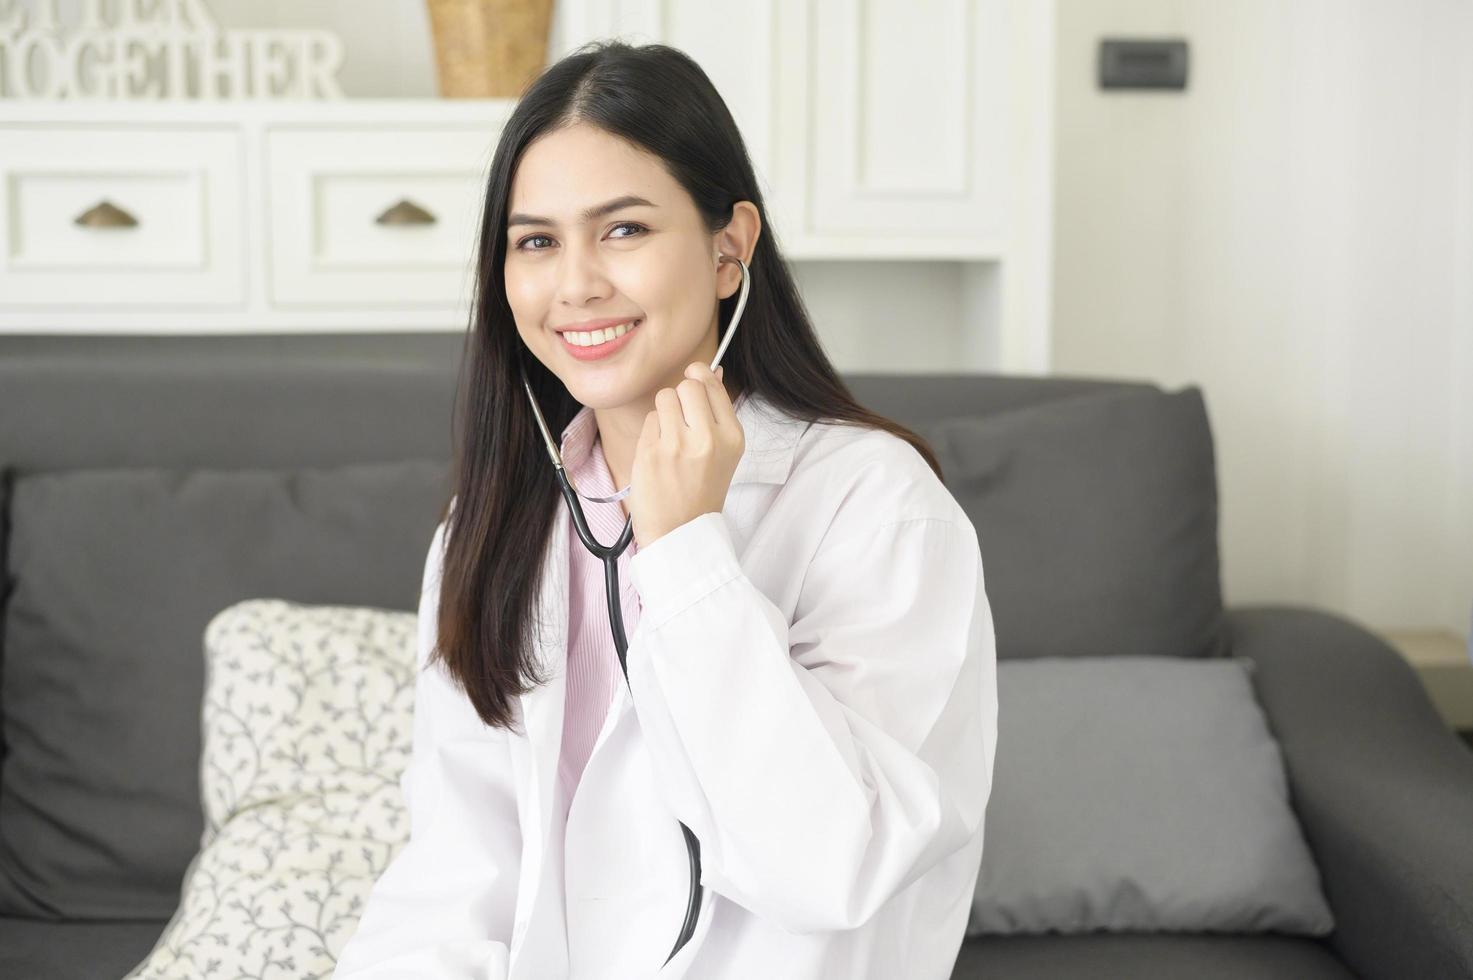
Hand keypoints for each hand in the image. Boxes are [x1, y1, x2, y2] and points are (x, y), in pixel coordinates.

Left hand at [630, 361, 743, 547]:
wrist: (681, 532)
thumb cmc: (700, 492)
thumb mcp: (724, 452)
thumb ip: (717, 412)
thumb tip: (712, 371)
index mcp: (732, 437)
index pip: (712, 384)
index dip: (699, 377)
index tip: (692, 380)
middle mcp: (709, 438)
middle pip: (687, 385)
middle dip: (680, 397)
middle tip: (680, 421)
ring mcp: (678, 445)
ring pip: (664, 398)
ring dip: (664, 414)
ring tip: (670, 440)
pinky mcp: (652, 452)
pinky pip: (649, 420)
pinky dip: (651, 433)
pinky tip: (659, 455)